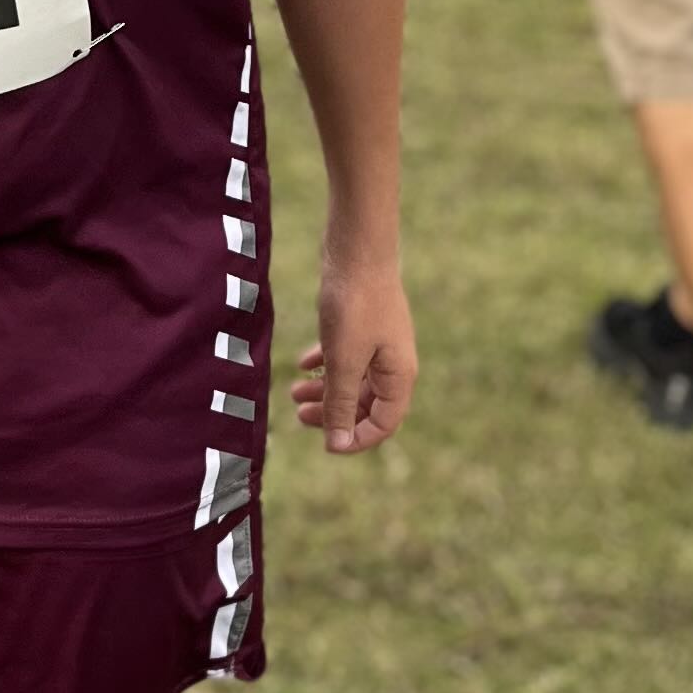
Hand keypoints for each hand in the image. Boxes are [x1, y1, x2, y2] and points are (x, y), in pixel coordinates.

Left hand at [294, 252, 415, 453]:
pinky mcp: (363, 326)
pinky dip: (325, 363)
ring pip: (353, 380)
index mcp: (398, 376)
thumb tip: (338, 443)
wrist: (357, 249)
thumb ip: (340, 402)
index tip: (325, 443)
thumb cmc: (354, 305)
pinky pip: (347, 356)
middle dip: (334, 414)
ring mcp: (379, 344)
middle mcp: (394, 363)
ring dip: (325, 390)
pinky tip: (304, 363)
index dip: (356, 439)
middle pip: (366, 404)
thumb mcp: (344, 360)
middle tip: (300, 415)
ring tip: (293, 392)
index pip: (384, 424)